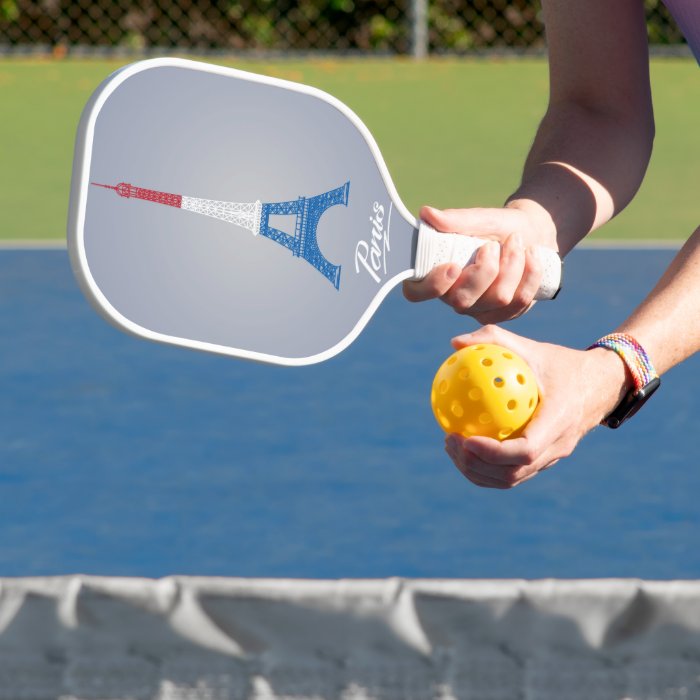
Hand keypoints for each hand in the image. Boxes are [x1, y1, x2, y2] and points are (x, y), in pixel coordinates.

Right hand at [403, 204, 555, 322]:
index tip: (453, 265)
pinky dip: (530, 274)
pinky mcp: (504, 314)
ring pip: (497, 299)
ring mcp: (479, 309)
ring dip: (512, 265)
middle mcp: (453, 296)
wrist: (530, 234)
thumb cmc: (496, 226)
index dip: (432, 285)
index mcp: (435, 274)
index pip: (417, 292)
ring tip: (516, 242)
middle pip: (462, 300)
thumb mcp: (479, 219)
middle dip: (486, 270)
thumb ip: (455, 220)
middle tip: (493, 244)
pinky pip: (519, 302)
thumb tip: (427, 213)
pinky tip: (531, 255)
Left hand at [442, 325, 630, 488]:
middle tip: (450, 440)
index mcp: (559, 421)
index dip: (493, 452)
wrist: (601, 385)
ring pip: (511, 479)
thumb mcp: (532, 348)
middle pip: (513, 473)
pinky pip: (513, 472)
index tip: (465, 438)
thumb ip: (495, 340)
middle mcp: (558, 446)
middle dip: (475, 464)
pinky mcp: (545, 461)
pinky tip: (465, 445)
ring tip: (451, 446)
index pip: (525, 450)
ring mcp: (553, 458)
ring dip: (477, 471)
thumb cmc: (562, 364)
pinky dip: (486, 467)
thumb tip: (454, 343)